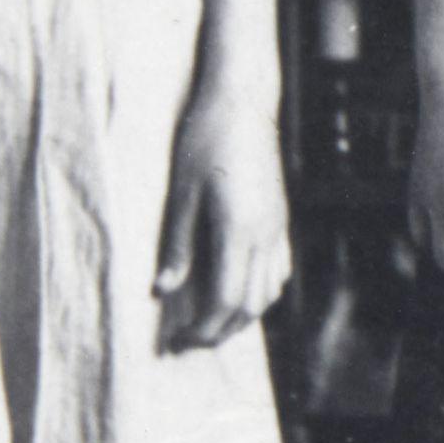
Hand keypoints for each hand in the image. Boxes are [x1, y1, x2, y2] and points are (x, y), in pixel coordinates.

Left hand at [155, 79, 292, 351]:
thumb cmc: (205, 139)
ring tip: (210, 322)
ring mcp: (278, 226)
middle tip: (188, 342)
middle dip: (220, 331)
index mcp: (239, 231)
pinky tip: (239, 289)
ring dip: (242, 315)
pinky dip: (260, 291)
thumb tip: (163, 291)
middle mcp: (266, 234)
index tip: (177, 342)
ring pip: (270, 290)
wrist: (243, 100)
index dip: (203, 330)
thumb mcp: (182, 192)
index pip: (226, 300)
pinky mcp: (280, 217)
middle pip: (252, 304)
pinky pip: (279, 269)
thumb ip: (177, 245)